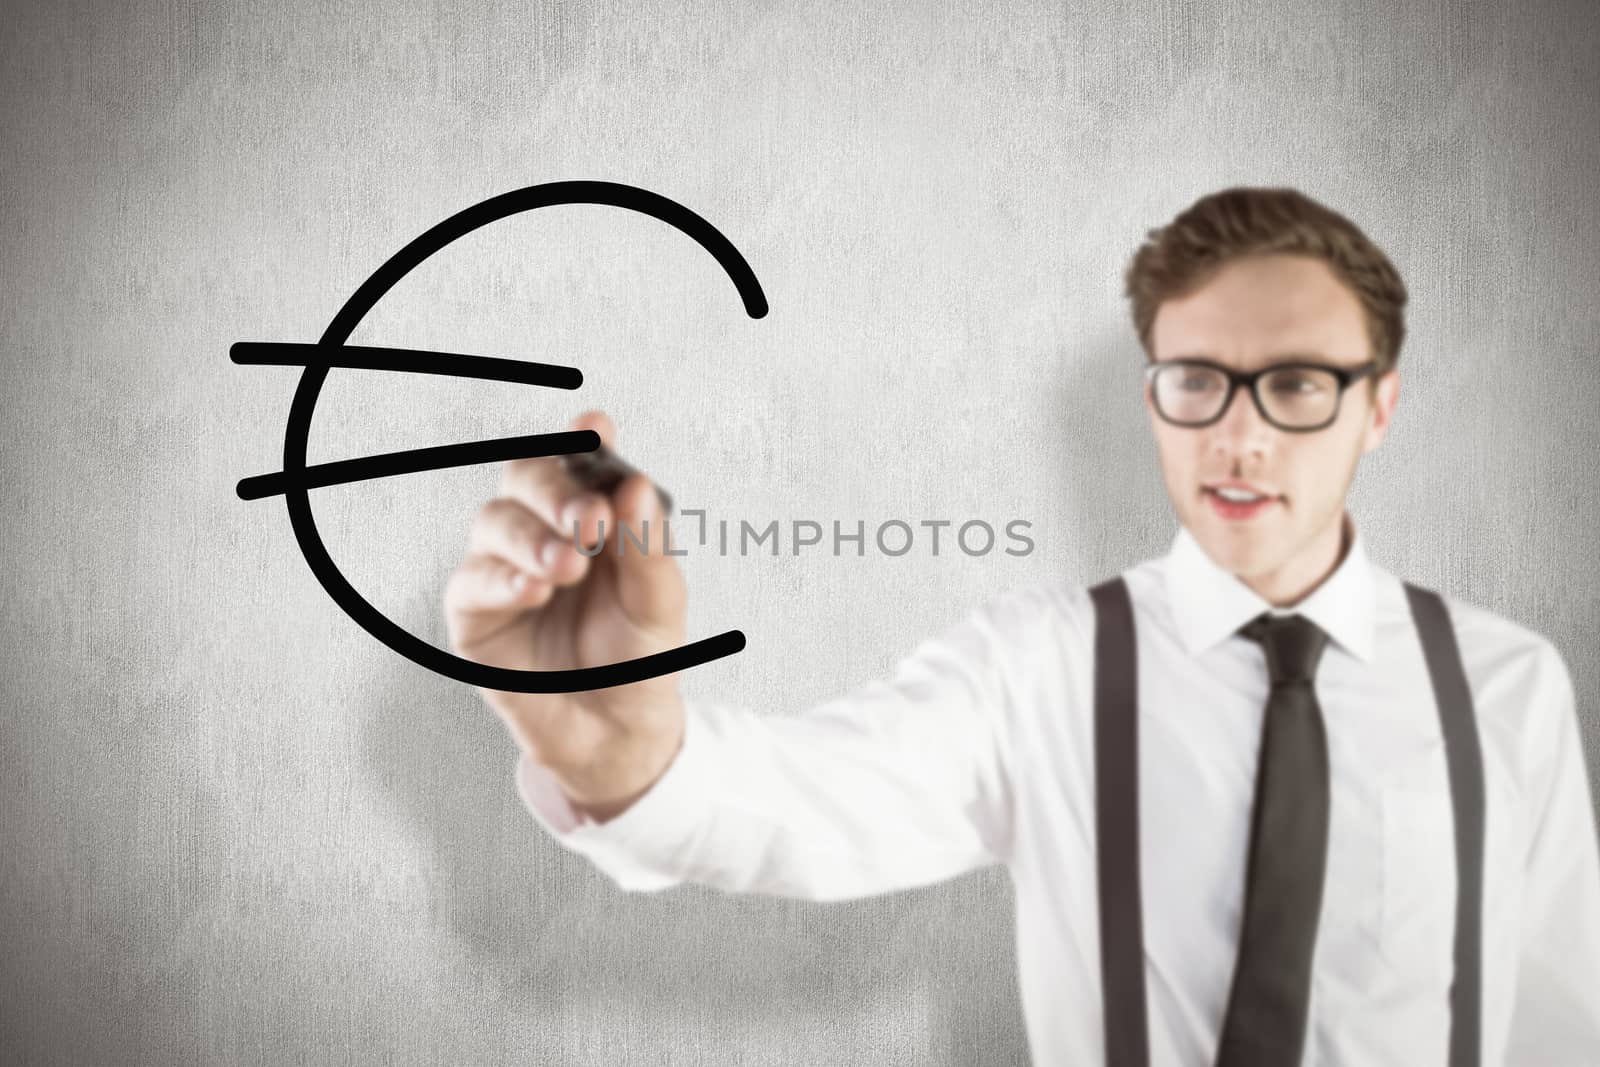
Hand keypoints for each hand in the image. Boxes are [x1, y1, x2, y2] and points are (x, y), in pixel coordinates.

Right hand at [443, 410, 687, 816]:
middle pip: (527, 477)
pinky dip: (503, 579)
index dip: (581, 439)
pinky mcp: (475, 615)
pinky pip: (472, 582)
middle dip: (557, 490)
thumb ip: (648, 546)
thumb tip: (635, 485)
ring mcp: (504, 568)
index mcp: (591, 515)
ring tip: (569, 566)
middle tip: (593, 521)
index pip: (578, 461)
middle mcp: (542, 530)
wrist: (621, 732)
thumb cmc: (639, 656)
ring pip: (495, 521)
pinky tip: (535, 590)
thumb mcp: (660, 602)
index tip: (595, 428)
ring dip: (533, 537)